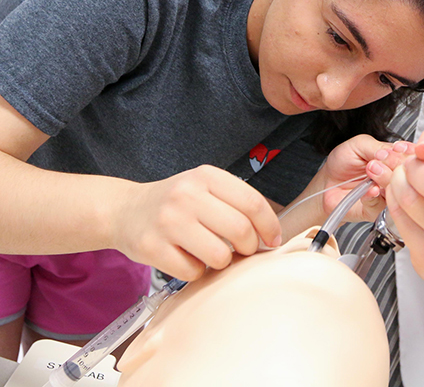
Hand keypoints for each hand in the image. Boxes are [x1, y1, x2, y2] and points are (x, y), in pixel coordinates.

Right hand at [110, 165, 281, 280]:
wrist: (125, 210)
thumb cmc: (176, 202)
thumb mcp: (204, 187)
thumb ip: (235, 202)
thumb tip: (271, 234)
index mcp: (206, 176)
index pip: (252, 202)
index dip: (269, 225)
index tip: (273, 239)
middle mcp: (187, 195)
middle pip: (240, 230)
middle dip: (249, 247)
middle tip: (243, 250)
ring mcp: (168, 221)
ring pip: (220, 255)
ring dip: (222, 261)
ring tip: (210, 251)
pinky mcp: (152, 248)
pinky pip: (193, 272)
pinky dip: (196, 271)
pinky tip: (187, 257)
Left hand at [318, 134, 414, 222]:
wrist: (326, 183)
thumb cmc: (342, 163)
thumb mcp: (358, 145)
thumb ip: (377, 146)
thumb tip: (394, 152)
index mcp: (394, 159)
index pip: (412, 156)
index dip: (407, 153)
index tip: (397, 150)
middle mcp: (394, 177)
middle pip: (409, 173)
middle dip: (395, 164)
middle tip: (378, 161)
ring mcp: (388, 194)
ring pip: (398, 190)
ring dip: (385, 179)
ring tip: (370, 171)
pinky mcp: (377, 210)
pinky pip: (382, 205)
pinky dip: (374, 195)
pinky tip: (368, 189)